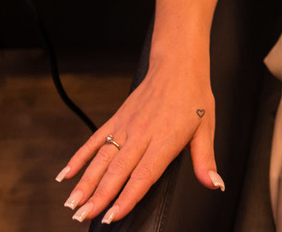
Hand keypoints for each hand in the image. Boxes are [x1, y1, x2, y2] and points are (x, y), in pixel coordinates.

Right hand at [54, 63, 222, 224]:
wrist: (177, 64)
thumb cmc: (194, 96)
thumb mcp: (206, 128)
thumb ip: (205, 160)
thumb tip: (214, 184)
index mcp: (165, 139)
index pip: (143, 175)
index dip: (127, 197)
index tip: (112, 215)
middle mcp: (142, 134)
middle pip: (117, 171)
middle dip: (99, 197)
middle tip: (82, 217)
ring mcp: (126, 126)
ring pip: (102, 159)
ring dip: (85, 182)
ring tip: (72, 204)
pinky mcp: (117, 119)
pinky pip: (94, 140)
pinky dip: (79, 157)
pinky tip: (66, 175)